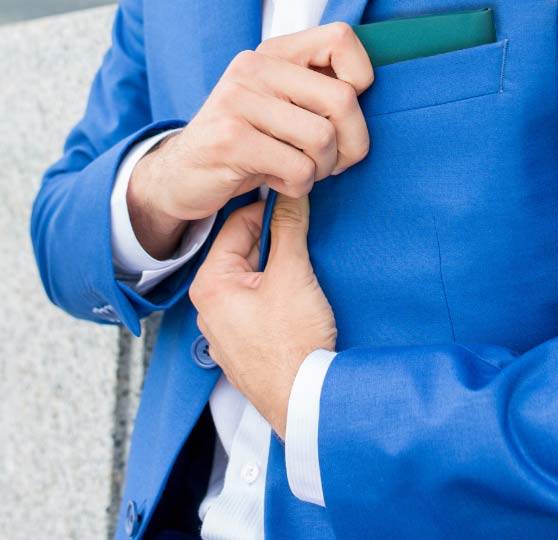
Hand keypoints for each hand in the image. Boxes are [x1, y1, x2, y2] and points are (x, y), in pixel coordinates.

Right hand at [127, 22, 373, 258]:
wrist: (180, 174)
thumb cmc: (247, 142)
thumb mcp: (280, 106)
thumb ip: (318, 90)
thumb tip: (368, 96)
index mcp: (273, 53)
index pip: (342, 39)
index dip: (361, 80)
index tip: (343, 113)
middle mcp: (254, 67)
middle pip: (343, 100)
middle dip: (352, 144)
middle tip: (335, 162)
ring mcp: (238, 100)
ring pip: (323, 139)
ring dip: (322, 169)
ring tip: (301, 172)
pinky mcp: (231, 139)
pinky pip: (298, 169)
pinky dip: (299, 187)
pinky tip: (278, 181)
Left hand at [189, 195, 335, 437]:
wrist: (304, 402)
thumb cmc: (292, 345)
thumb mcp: (292, 276)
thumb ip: (289, 229)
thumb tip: (290, 196)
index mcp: (211, 285)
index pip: (236, 226)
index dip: (269, 209)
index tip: (295, 203)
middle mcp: (210, 308)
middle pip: (245, 254)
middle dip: (276, 242)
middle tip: (307, 236)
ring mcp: (226, 332)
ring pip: (253, 282)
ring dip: (279, 270)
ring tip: (307, 270)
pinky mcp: (245, 349)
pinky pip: (258, 308)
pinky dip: (277, 297)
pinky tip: (300, 302)